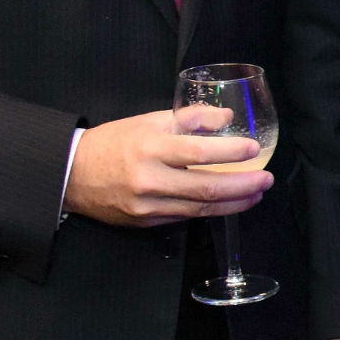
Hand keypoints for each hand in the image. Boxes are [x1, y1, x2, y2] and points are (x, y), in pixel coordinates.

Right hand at [65, 107, 269, 226]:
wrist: (73, 174)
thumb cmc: (114, 142)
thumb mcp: (149, 120)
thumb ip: (190, 118)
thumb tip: (227, 118)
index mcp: (150, 148)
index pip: (199, 153)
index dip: (231, 153)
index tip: (254, 149)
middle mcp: (149, 180)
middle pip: (206, 188)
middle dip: (244, 186)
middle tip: (267, 179)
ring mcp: (147, 206)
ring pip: (200, 209)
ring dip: (235, 203)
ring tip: (256, 193)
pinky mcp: (146, 222)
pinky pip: (185, 217)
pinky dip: (211, 210)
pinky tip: (228, 203)